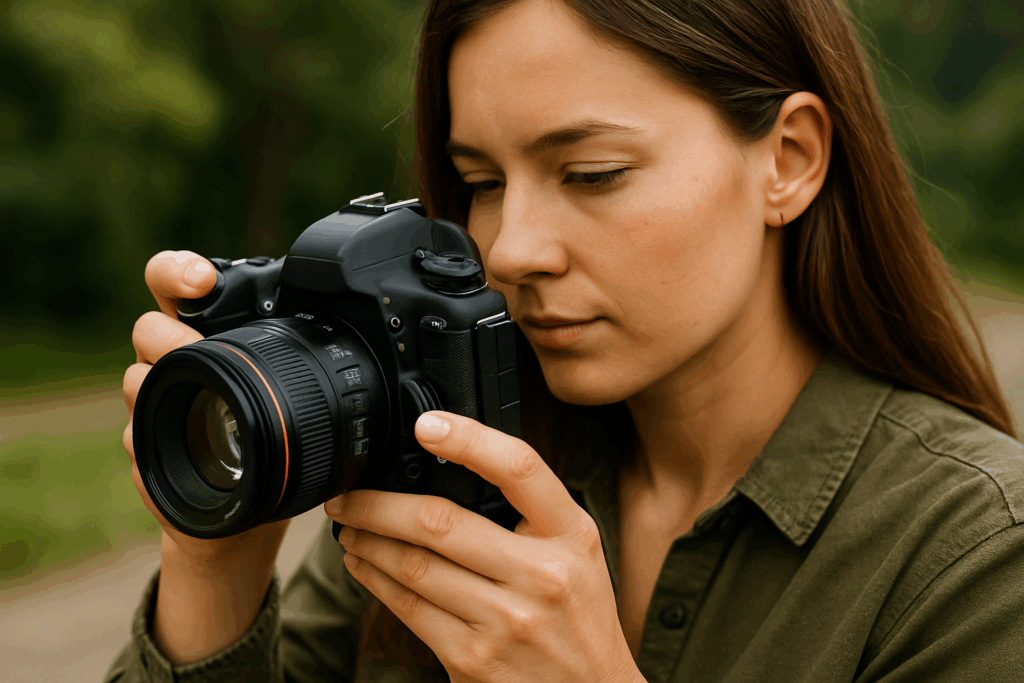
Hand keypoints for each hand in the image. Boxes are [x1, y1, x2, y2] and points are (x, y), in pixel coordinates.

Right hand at [123, 250, 289, 566]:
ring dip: (163, 391)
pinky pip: (137, 438)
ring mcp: (154, 403)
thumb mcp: (295, 399)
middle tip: (197, 349)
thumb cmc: (272, 447)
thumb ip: (304, 367)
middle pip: (147, 327)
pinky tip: (195, 459)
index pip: (174, 282)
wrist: (247, 520)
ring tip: (203, 410)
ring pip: (135, 379)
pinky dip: (163, 447)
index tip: (200, 279)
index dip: (178, 270)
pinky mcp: (144, 448)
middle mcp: (175, 360)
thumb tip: (356, 347)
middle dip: (168, 335)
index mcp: (210, 335)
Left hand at [324, 411, 643, 682]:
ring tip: (348, 527)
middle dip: (376, 504)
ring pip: (413, 566)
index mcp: (571, 535)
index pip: (520, 469)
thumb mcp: (577, 554)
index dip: (469, 440)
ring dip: (367, 541)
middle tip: (347, 493)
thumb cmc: (578, 619)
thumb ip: (532, 514)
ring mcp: (506, 622)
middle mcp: (542, 575)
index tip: (427, 424)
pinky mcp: (473, 660)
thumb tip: (452, 468)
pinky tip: (365, 565)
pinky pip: (409, 609)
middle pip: (439, 523)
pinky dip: (375, 581)